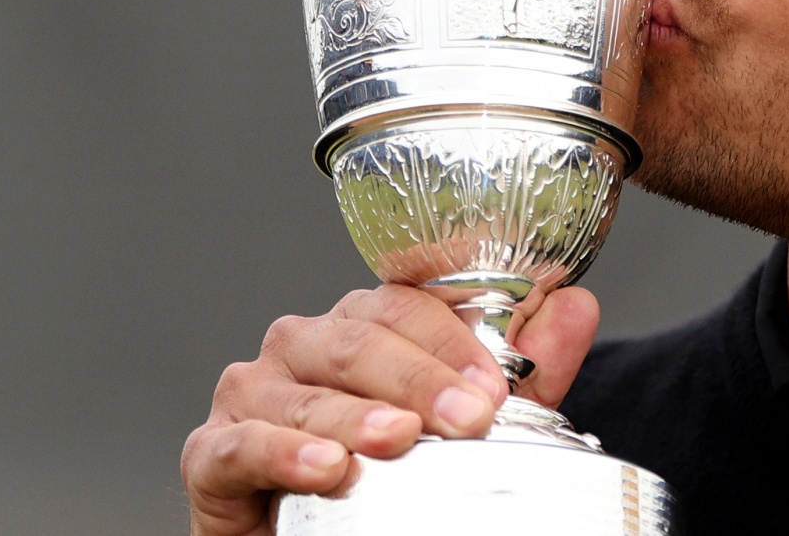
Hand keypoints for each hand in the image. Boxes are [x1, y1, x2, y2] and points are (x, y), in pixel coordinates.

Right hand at [182, 283, 599, 535]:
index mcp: (358, 326)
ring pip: (305, 390)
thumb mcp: (467, 433)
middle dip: (419, 377)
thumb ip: (522, 375)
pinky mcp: (212, 454)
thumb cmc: (387, 484)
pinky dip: (284, 453)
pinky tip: (328, 469)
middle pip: (357, 337)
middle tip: (467, 416)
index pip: (407, 305)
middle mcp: (301, 346)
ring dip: (358, 415)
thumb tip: (577, 306)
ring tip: (399, 440)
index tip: (498, 384)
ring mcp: (252, 394)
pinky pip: (241, 445)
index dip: (454, 339)